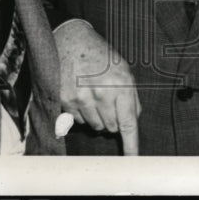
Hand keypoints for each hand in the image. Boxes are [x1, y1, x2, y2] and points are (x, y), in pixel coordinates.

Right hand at [52, 19, 141, 154]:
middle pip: (111, 128)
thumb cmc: (100, 55)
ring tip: (93, 95)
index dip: (131, 145)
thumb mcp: (123, 70)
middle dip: (112, 119)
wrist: (71, 39)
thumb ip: (131, 97)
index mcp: (121, 84)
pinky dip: (81, 113)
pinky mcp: (65, 100)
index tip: (133, 160)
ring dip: (96, 117)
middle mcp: (102, 93)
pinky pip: (78, 121)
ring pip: (95, 127)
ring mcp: (82, 97)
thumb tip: (132, 122)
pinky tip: (81, 95)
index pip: (128, 123)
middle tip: (108, 100)